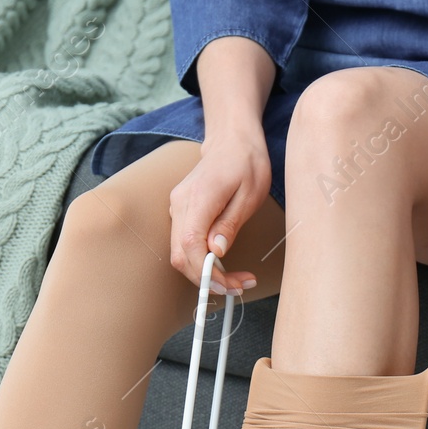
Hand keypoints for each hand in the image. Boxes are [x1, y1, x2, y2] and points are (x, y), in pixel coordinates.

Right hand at [168, 129, 270, 295]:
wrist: (232, 141)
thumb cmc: (246, 163)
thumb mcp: (250, 194)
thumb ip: (230, 223)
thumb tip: (217, 251)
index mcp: (198, 198)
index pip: (191, 245)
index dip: (207, 272)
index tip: (229, 284)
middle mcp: (180, 204)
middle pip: (181, 256)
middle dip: (207, 280)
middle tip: (237, 287)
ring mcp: (177, 208)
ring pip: (181, 253)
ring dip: (205, 273)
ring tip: (235, 279)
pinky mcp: (181, 213)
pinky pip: (185, 244)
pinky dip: (201, 261)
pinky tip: (222, 265)